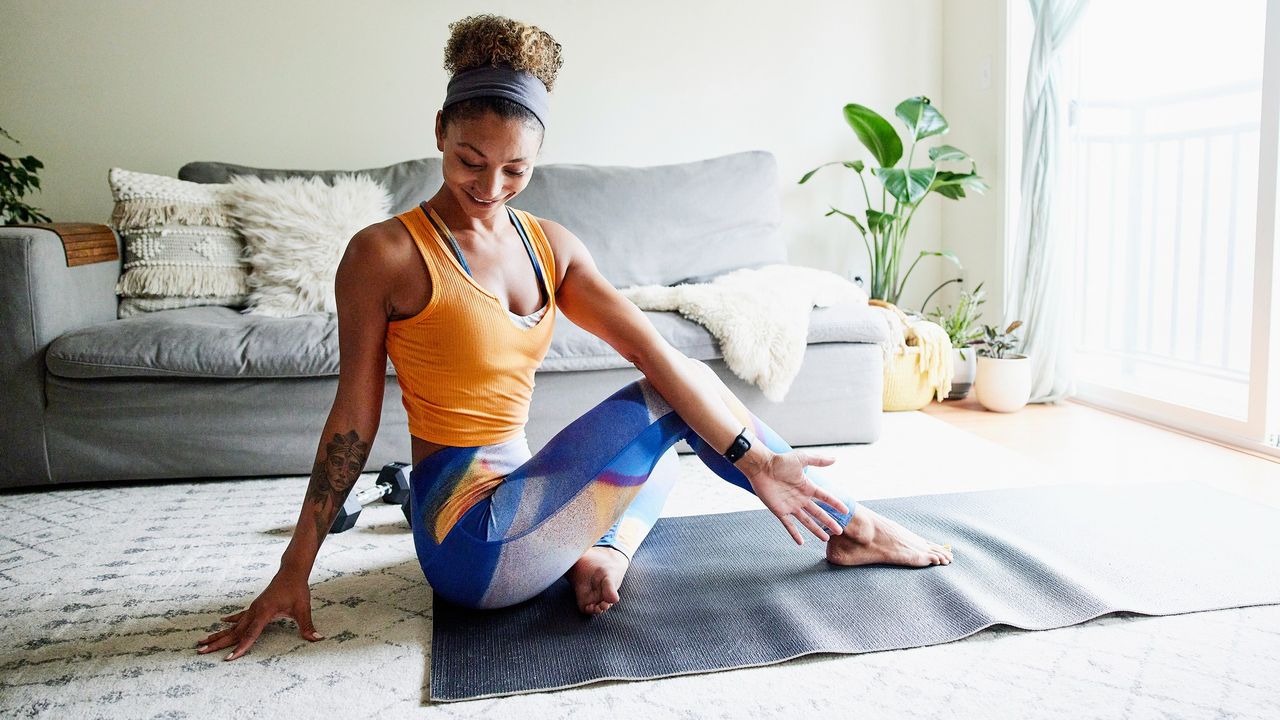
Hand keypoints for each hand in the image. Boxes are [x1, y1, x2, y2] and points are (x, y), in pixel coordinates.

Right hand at [196, 571, 322, 660]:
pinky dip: (230, 622)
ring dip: (218, 635)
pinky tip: (221, 624)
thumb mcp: (303, 609)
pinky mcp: (255, 606)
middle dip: (218, 643)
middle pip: (234, 632)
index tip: (228, 659)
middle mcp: (254, 611)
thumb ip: (307, 626)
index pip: (250, 635)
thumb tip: (317, 639)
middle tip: (200, 652)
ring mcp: (253, 608)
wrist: (292, 572)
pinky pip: (239, 616)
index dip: (241, 648)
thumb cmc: (297, 589)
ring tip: (201, 642)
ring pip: (233, 626)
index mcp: (264, 612)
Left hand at [745, 450, 849, 544]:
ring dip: (816, 530)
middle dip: (829, 522)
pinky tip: (801, 542)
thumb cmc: (780, 461)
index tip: (846, 511)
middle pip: (818, 513)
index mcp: (807, 487)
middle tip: (839, 531)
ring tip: (826, 539)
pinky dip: (794, 533)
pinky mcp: (779, 511)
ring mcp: (791, 506)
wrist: (761, 467)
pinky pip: (789, 524)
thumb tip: (834, 459)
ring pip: (806, 521)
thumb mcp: (801, 458)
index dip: (835, 504)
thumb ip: (818, 460)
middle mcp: (801, 498)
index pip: (825, 497)